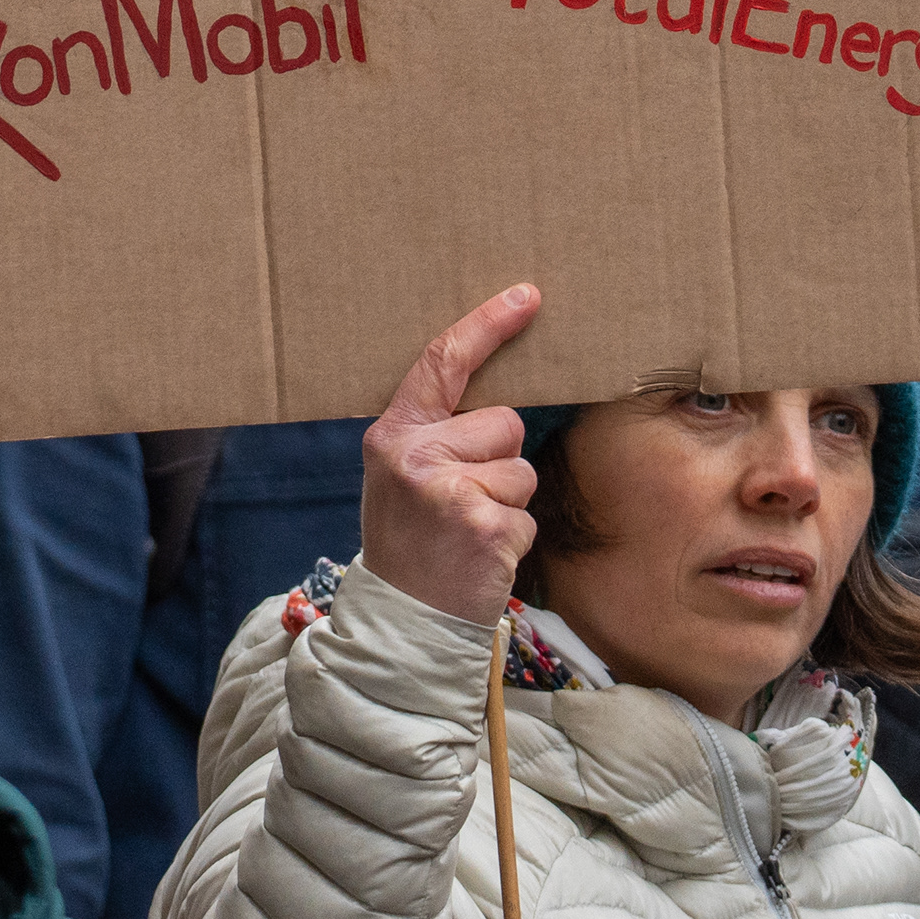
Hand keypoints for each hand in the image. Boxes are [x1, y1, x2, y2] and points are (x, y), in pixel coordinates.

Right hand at [359, 285, 544, 626]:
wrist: (401, 622)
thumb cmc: (410, 544)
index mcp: (393, 435)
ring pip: (521, 470)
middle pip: (504, 422)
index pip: (442, 362)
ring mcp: (450, 491)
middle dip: (498, 462)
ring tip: (467, 534)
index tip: (526, 296)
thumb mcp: (401, 478)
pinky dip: (513, 540)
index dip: (487, 325)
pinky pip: (526, 514)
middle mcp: (415, 455)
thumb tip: (500, 401)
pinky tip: (478, 558)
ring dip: (508, 505)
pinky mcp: (484, 525)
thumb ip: (436, 436)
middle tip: (461, 506)